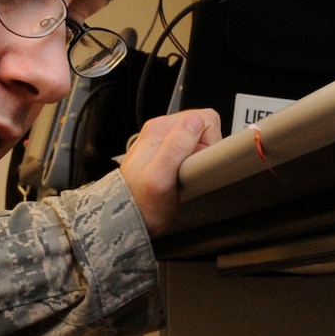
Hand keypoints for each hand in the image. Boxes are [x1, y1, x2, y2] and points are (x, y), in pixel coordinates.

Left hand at [118, 109, 219, 234]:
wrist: (125, 217)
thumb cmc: (142, 203)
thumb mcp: (160, 177)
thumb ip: (177, 146)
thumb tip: (196, 122)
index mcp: (159, 128)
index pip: (204, 118)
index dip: (209, 141)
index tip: (198, 161)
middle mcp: (161, 131)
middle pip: (202, 129)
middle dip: (204, 151)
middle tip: (190, 171)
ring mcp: (164, 142)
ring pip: (199, 141)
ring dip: (198, 159)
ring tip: (184, 175)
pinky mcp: (167, 155)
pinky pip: (192, 152)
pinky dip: (193, 164)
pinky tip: (182, 177)